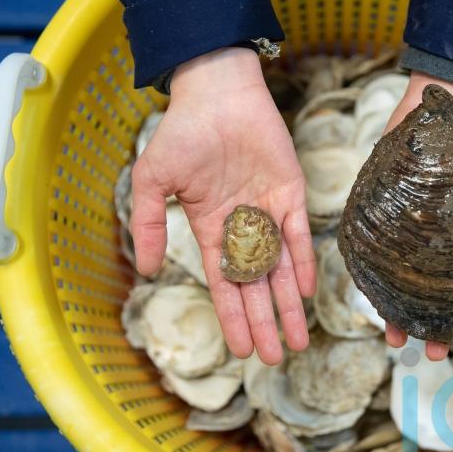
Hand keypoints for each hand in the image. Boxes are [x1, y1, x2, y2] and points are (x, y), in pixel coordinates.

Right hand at [131, 48, 315, 364]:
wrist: (218, 93)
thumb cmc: (182, 132)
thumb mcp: (152, 181)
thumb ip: (150, 224)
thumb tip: (146, 270)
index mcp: (212, 229)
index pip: (225, 284)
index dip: (233, 317)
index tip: (241, 350)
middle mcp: (244, 226)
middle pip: (257, 286)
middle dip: (265, 322)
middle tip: (276, 357)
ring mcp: (269, 211)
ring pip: (282, 268)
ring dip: (289, 304)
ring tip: (298, 339)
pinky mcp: (292, 191)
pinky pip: (299, 233)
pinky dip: (304, 261)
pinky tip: (306, 291)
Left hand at [382, 71, 452, 360]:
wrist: (449, 90)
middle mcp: (439, 238)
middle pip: (435, 293)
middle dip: (433, 326)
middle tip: (429, 352)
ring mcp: (409, 226)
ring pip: (403, 279)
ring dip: (401, 311)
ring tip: (397, 337)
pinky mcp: (383, 208)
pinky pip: (375, 246)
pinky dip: (374, 273)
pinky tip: (371, 295)